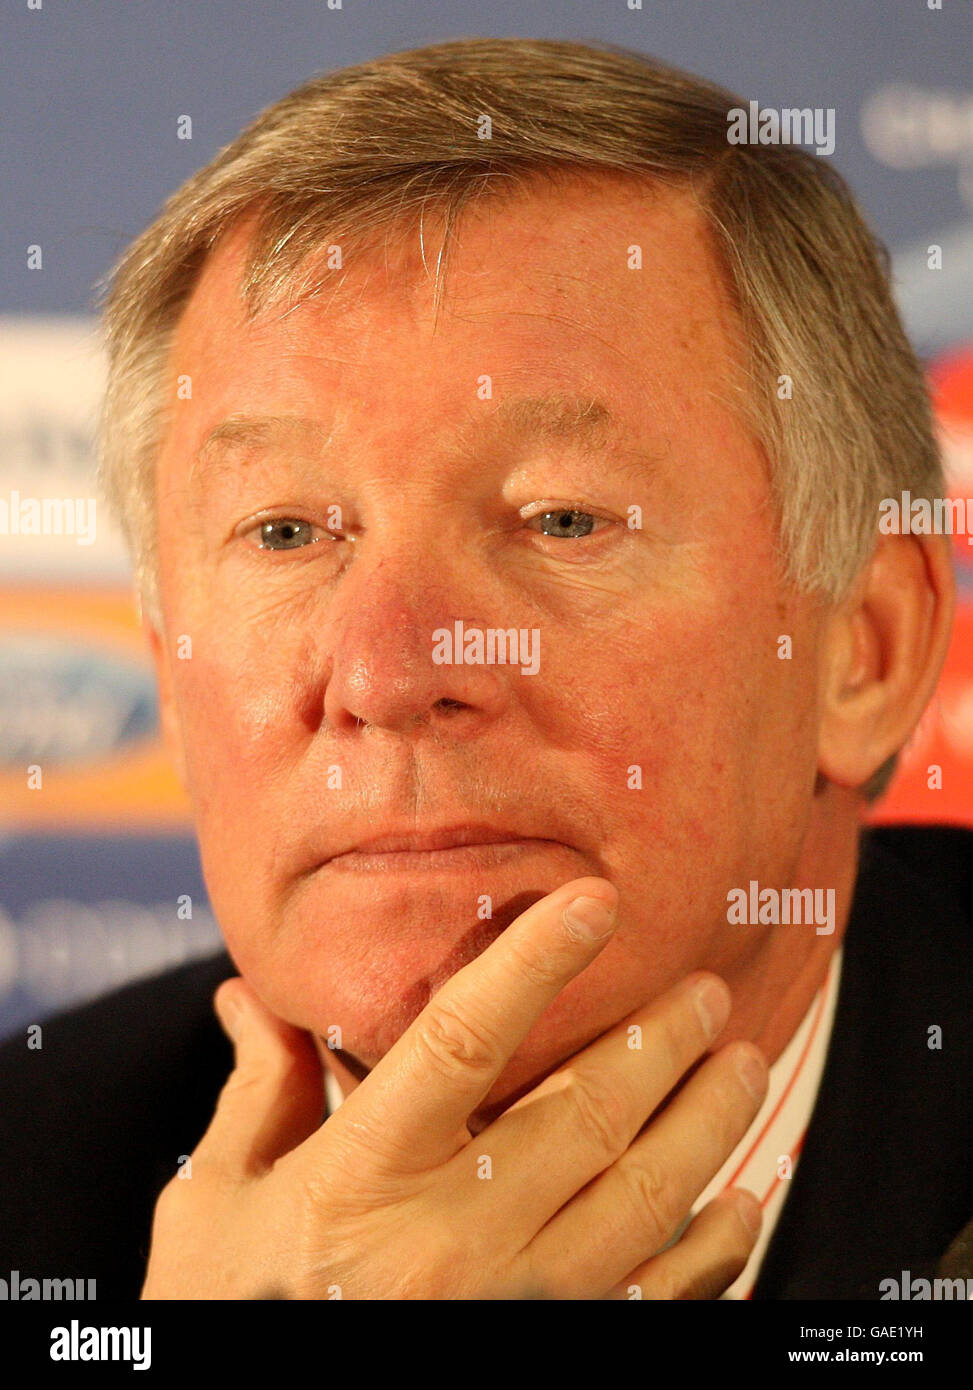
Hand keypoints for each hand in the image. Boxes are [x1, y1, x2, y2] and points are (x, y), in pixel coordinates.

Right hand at [141, 877, 767, 1298]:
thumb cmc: (228, 1314)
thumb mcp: (218, 1206)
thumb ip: (260, 1094)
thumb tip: (254, 1000)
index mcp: (363, 1178)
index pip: (465, 1040)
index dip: (536, 960)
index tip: (594, 902)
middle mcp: (452, 1240)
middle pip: (586, 1113)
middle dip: (660, 1039)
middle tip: (705, 988)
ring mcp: (515, 1306)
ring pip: (643, 1197)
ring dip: (706, 1122)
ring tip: (742, 1062)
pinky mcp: (555, 1352)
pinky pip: (659, 1300)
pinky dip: (714, 1249)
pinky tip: (744, 1199)